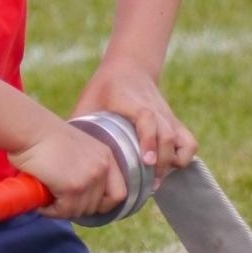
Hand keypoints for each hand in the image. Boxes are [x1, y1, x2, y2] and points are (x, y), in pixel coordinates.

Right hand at [9, 120, 127, 219]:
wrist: (30, 131)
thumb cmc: (44, 138)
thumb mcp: (77, 150)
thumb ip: (85, 167)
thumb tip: (81, 196)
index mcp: (106, 157)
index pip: (119, 194)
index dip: (103, 204)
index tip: (85, 204)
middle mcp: (102, 168)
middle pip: (96, 206)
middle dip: (76, 207)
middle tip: (58, 201)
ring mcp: (89, 178)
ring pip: (79, 211)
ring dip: (61, 210)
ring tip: (47, 199)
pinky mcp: (73, 187)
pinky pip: (63, 211)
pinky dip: (51, 211)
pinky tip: (42, 202)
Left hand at [74, 65, 197, 184]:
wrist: (130, 67)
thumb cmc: (104, 89)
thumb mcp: (88, 101)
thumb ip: (79, 124)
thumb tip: (62, 155)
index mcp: (132, 102)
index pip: (147, 119)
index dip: (149, 140)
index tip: (146, 162)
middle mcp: (155, 109)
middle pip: (167, 134)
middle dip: (161, 162)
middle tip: (148, 184)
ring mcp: (167, 116)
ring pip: (182, 140)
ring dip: (172, 163)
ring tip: (155, 181)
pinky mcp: (174, 123)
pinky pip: (189, 142)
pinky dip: (183, 157)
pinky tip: (166, 170)